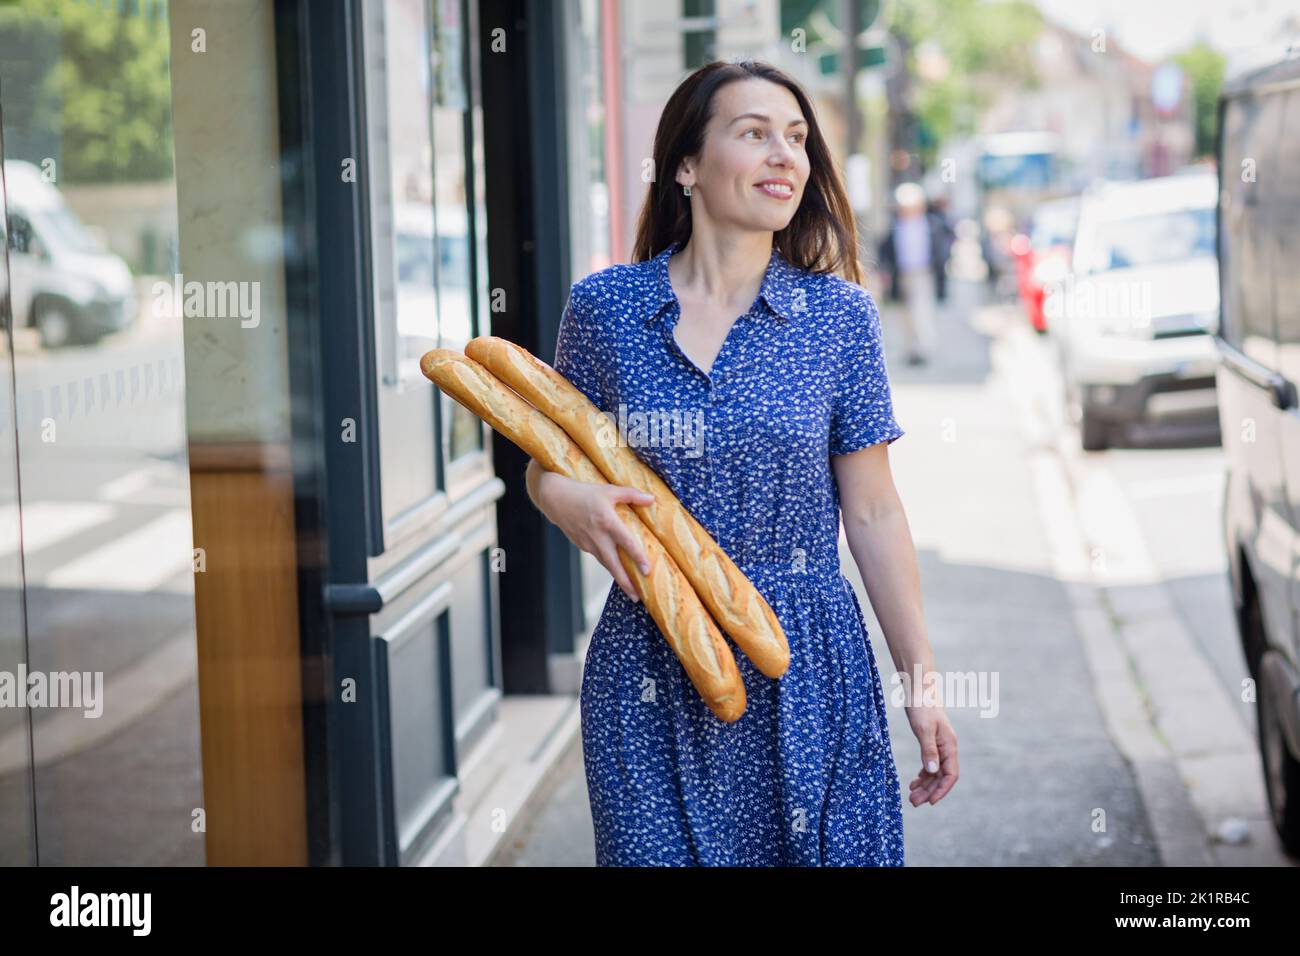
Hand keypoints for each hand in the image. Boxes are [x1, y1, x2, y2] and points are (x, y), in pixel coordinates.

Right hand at [537, 470, 655, 602]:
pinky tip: (616, 570)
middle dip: (625, 582)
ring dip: (618, 578)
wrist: (555, 498)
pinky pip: (598, 557)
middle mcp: (598, 536)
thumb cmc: (584, 492)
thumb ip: (631, 495)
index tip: (647, 571)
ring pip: (606, 564)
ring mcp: (588, 543)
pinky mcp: (581, 545)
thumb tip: (652, 499)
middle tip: (637, 597)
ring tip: (630, 591)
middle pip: (614, 564)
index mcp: (607, 522)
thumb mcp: (609, 490)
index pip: (626, 543)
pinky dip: (608, 566)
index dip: (638, 558)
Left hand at [904, 701, 957, 805]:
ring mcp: (940, 744)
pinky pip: (930, 763)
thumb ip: (928, 750)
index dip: (942, 790)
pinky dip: (923, 774)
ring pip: (935, 771)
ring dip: (925, 785)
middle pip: (941, 776)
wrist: (918, 687)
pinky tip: (914, 781)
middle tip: (914, 802)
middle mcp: (947, 747)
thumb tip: (932, 771)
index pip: (950, 774)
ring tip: (912, 796)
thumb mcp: (923, 729)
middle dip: (929, 791)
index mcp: (949, 745)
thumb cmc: (921, 706)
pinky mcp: (931, 741)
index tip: (930, 802)